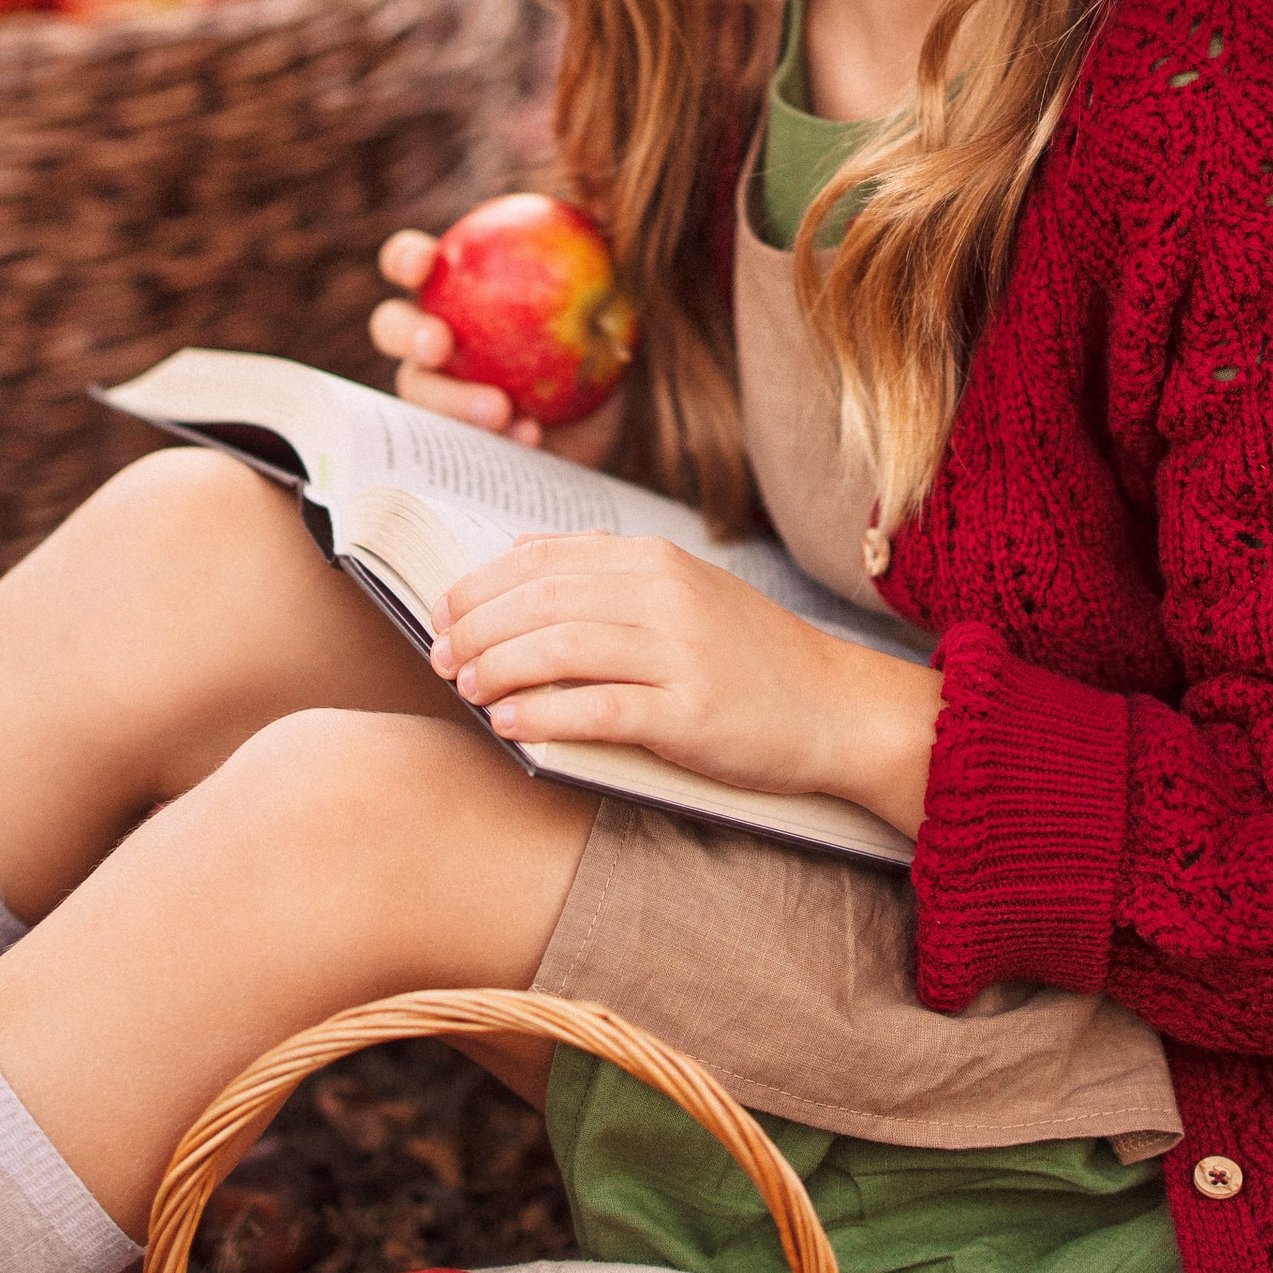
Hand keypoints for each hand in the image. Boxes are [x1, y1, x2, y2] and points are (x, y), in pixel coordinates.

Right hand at [369, 227, 626, 464]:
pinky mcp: (461, 442)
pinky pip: (460, 444)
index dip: (405, 258)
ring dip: (451, 400)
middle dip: (406, 332)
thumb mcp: (614, 289)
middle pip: (392, 328)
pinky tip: (529, 436)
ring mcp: (442, 393)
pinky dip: (494, 440)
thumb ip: (601, 249)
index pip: (410, 263)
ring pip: (419, 394)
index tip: (425, 263)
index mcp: (457, 289)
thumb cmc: (607, 332)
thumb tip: (602, 207)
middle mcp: (437, 339)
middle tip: (441, 346)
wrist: (619, 411)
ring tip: (499, 411)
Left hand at [427, 534, 940, 839]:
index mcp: (655, 561)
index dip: (478, 586)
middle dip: (475, 629)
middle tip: (437, 658)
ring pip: (560, 650)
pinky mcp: (690, 713)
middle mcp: (665, 596)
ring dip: (498, 669)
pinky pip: (598, 710)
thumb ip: (602, 566)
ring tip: (465, 689)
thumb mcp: (682, 589)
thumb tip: (517, 546)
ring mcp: (680, 654)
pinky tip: (508, 726)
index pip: (542, 561)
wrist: (835, 707)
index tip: (440, 614)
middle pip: (541, 602)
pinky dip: (542, 717)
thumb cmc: (748, 655)